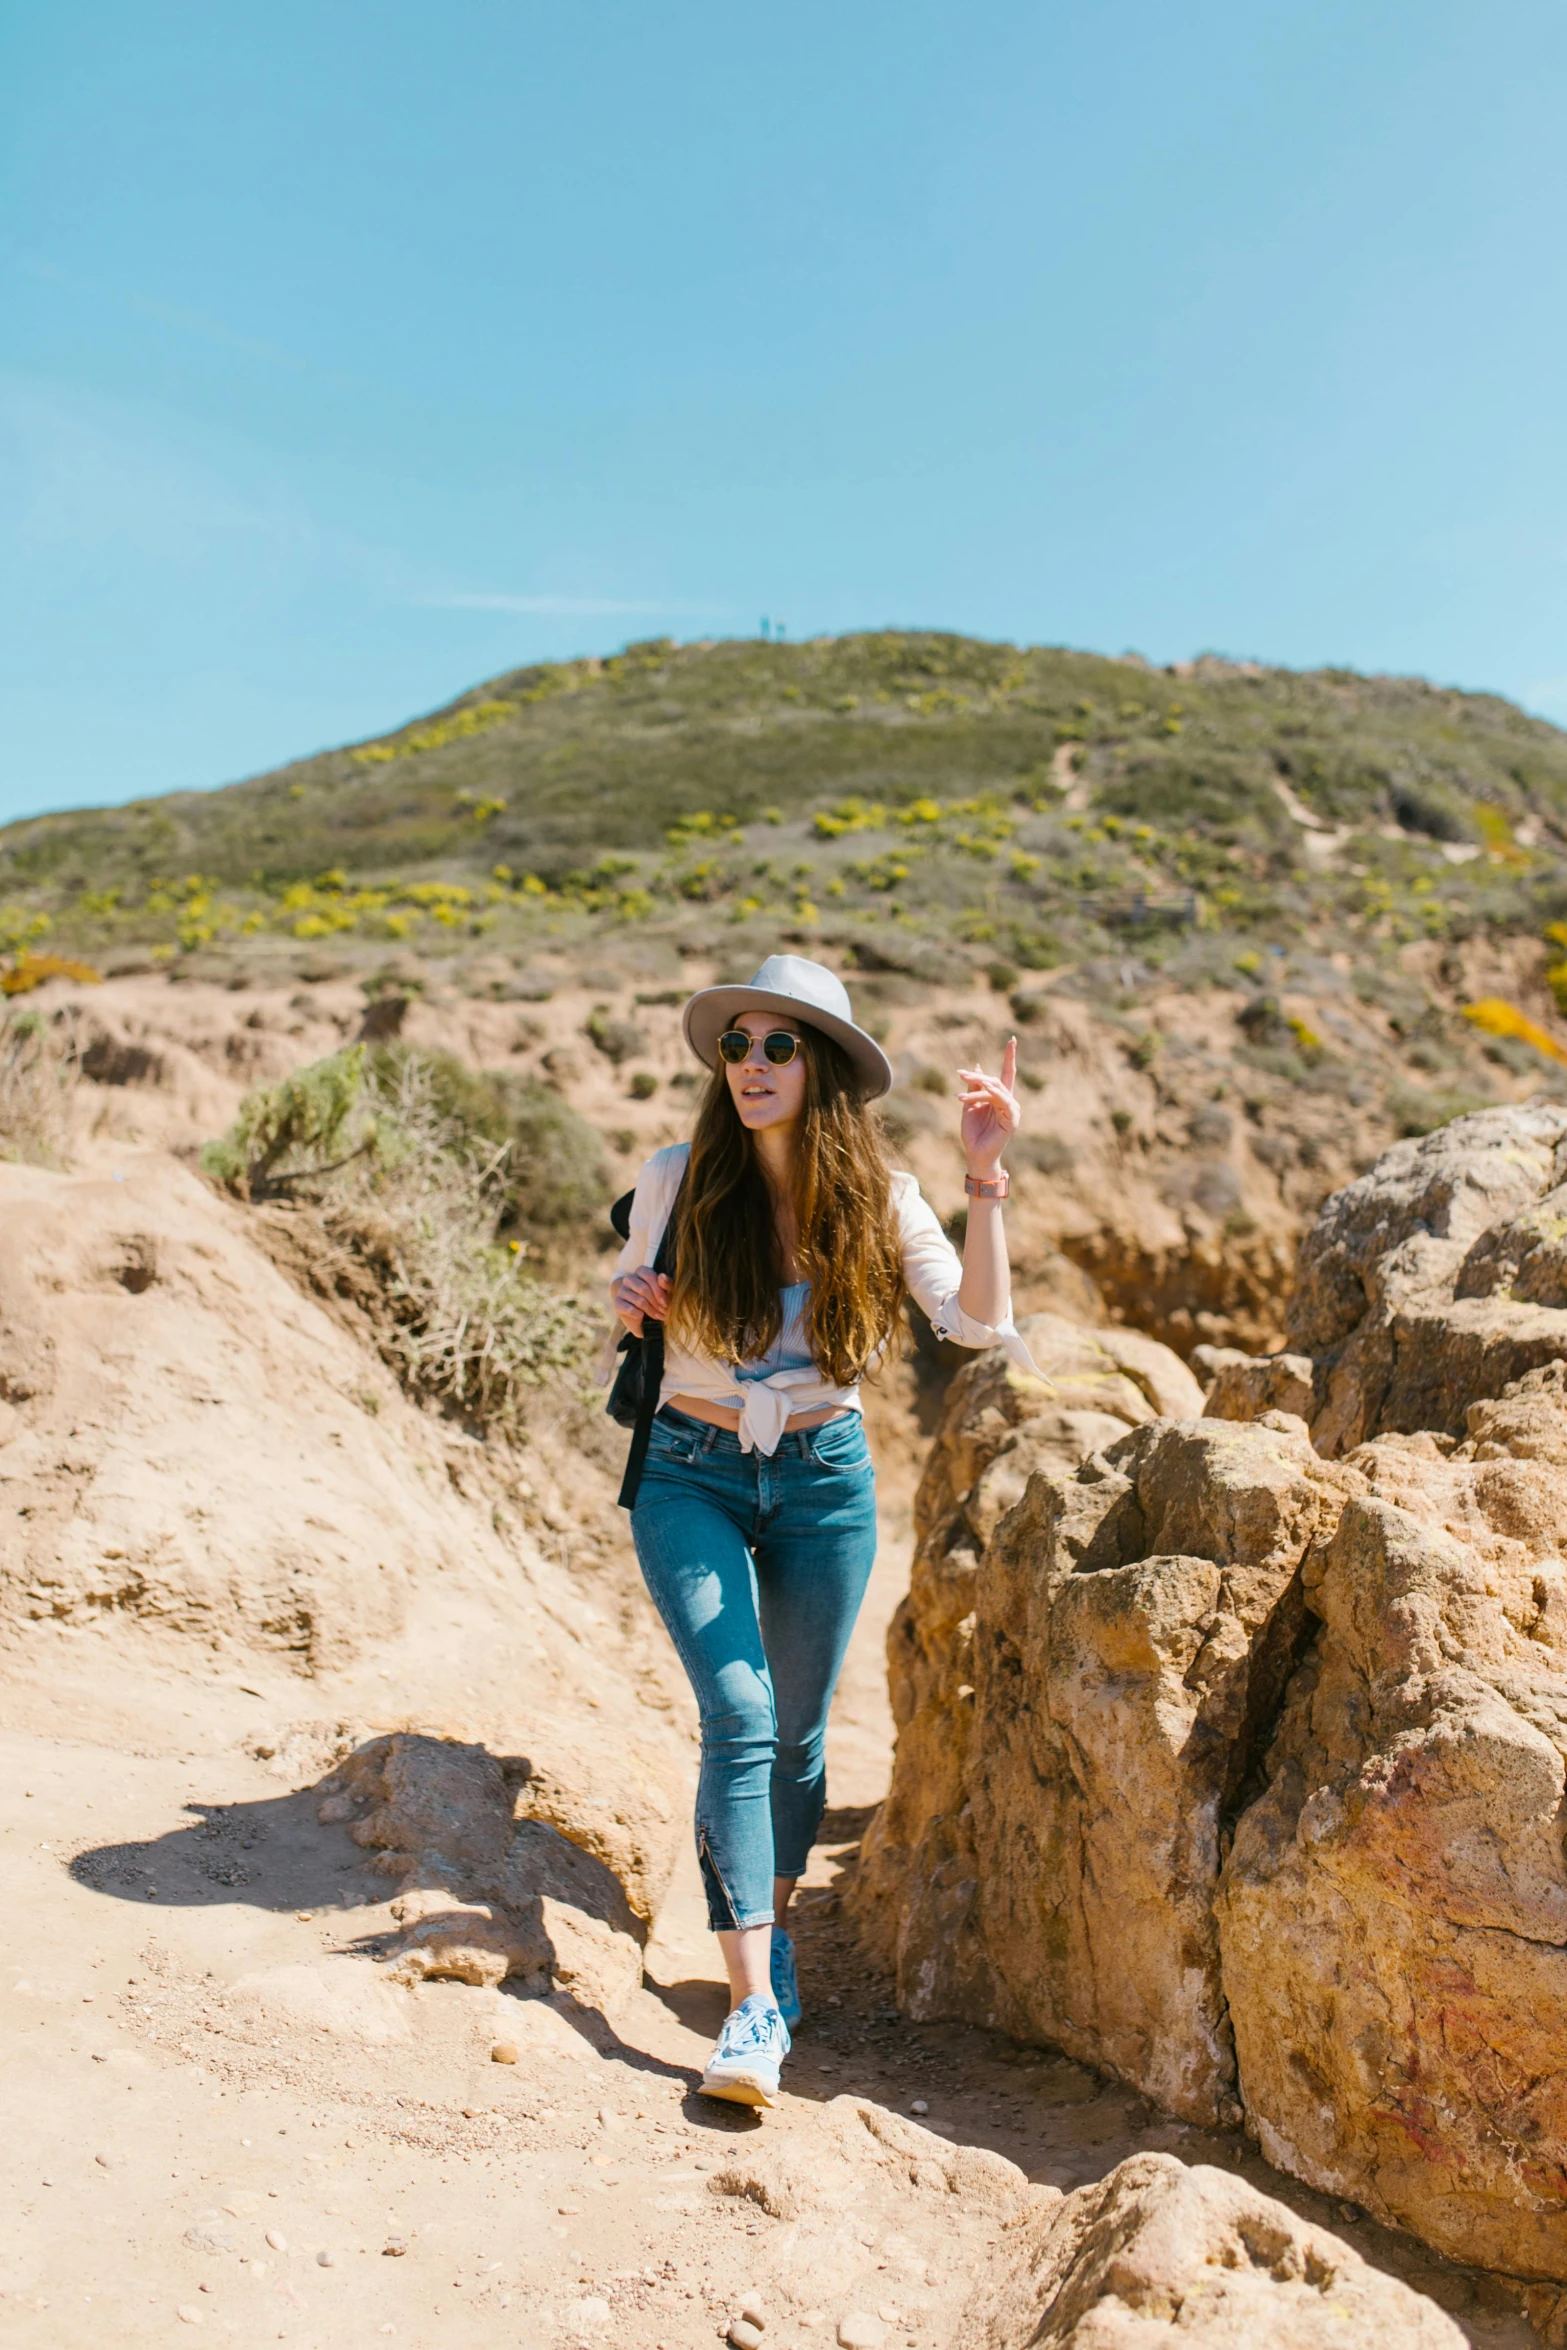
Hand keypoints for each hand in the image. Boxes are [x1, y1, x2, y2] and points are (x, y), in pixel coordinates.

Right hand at [611, 1267, 670, 1336]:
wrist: (644, 1316)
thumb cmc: (657, 1300)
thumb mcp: (666, 1292)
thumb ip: (666, 1284)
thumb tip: (662, 1276)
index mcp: (641, 1271)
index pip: (649, 1276)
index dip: (658, 1291)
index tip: (665, 1303)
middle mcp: (629, 1279)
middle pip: (643, 1289)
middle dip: (655, 1303)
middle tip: (663, 1312)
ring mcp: (621, 1291)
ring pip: (638, 1300)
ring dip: (650, 1310)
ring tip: (656, 1316)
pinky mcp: (617, 1303)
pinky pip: (629, 1309)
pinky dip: (638, 1315)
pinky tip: (642, 1316)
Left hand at [957, 1035, 1020, 1177]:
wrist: (975, 1155)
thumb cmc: (973, 1133)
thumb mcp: (970, 1105)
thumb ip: (974, 1087)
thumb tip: (977, 1068)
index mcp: (1000, 1098)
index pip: (1007, 1074)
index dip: (1009, 1057)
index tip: (1012, 1039)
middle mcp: (1008, 1102)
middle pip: (996, 1080)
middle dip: (977, 1076)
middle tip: (960, 1073)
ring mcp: (1012, 1111)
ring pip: (995, 1090)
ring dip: (978, 1088)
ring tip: (961, 1094)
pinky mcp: (1012, 1119)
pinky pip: (1002, 1101)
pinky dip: (991, 1095)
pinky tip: (981, 1092)